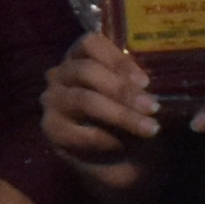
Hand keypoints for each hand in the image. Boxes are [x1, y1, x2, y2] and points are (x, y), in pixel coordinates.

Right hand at [42, 33, 168, 200]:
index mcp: (82, 58)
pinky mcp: (51, 129)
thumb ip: (137, 85)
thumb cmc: (130, 119)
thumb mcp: (137, 98)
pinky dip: (104, 139)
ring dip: (120, 115)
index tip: (145, 82)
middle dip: (122, 90)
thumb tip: (150, 84)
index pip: (90, 43)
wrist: (120, 160)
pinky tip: (121, 145)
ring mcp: (52, 101)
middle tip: (153, 107)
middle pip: (86, 71)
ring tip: (149, 128)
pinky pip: (76, 131)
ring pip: (83, 100)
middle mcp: (61, 75)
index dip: (118, 60)